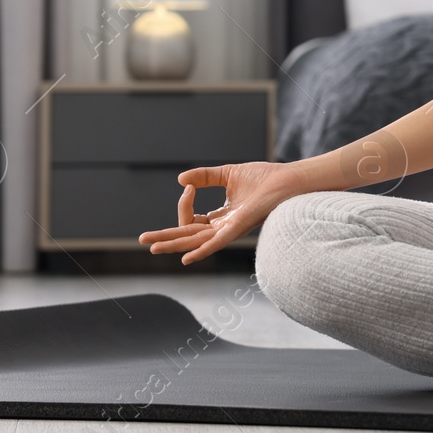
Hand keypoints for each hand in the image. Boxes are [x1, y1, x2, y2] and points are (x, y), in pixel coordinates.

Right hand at [137, 161, 307, 264]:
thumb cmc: (265, 178)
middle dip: (165, 238)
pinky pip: (216, 242)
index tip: (188, 187)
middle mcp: (224, 227)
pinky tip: (186, 258)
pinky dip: (200, 250)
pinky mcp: (239, 228)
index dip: (185, 204)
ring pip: (196, 240)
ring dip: (173, 244)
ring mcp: (230, 230)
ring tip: (153, 248)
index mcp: (222, 217)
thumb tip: (181, 181)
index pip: (192, 219)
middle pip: (189, 235)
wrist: (288, 179)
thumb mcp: (227, 174)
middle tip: (144, 241)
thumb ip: (204, 177)